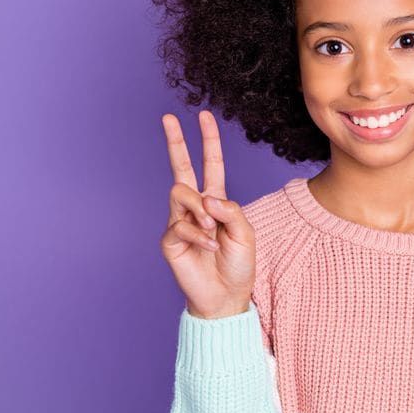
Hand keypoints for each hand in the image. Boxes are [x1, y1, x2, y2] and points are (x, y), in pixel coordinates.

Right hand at [159, 110, 256, 318]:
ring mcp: (179, 222)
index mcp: (216, 201)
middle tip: (167, 117)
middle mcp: (195, 207)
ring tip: (213, 233)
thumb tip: (206, 198)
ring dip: (200, 211)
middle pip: (181, 168)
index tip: (204, 115)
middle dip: (176, 141)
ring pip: (181, 194)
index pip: (210, 164)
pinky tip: (209, 248)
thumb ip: (230, 210)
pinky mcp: (169, 239)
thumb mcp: (245, 233)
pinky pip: (180, 225)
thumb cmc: (238, 265)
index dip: (208, 141)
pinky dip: (200, 236)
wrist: (226, 296)